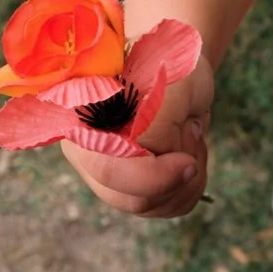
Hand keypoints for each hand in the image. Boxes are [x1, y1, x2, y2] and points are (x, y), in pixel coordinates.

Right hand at [62, 53, 215, 218]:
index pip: (109, 171)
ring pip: (153, 207)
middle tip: (192, 131)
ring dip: (187, 178)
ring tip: (190, 133)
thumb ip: (155, 123)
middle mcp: (88, 157)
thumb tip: (158, 158)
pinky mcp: (134, 188)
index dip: (153, 176)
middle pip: (131, 199)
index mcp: (81, 126)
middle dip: (174, 175)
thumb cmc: (168, 65)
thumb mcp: (167, 84)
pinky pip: (167, 207)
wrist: (173, 64)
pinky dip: (190, 185)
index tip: (187, 163)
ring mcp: (110, 177)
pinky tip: (189, 151)